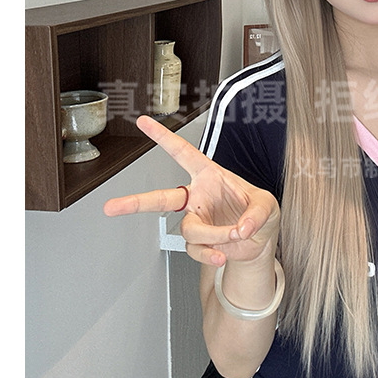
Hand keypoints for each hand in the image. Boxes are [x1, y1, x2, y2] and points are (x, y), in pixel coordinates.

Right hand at [104, 115, 279, 267]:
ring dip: (213, 235)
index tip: (143, 122)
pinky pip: (196, 250)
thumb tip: (241, 227)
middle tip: (111, 207)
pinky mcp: (199, 243)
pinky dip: (211, 254)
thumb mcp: (267, 205)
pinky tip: (222, 255)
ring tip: (235, 234)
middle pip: (162, 199)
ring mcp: (197, 221)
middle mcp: (198, 197)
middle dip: (135, 203)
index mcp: (209, 175)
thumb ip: (256, 213)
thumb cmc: (259, 213)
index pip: (183, 152)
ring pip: (189, 230)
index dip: (163, 137)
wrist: (260, 241)